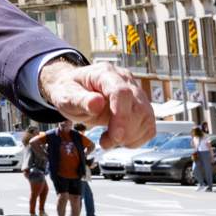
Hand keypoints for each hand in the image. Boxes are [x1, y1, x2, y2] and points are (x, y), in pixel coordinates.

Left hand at [40, 58, 154, 148]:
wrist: (74, 90)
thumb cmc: (70, 91)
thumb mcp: (66, 96)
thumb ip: (79, 100)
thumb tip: (96, 103)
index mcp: (105, 74)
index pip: (121, 92)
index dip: (122, 115)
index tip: (116, 135)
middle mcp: (124, 80)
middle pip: (138, 107)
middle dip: (125, 131)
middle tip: (106, 141)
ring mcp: (135, 93)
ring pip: (147, 117)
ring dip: (131, 136)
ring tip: (109, 140)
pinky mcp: (140, 106)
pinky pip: (149, 125)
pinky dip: (137, 138)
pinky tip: (120, 139)